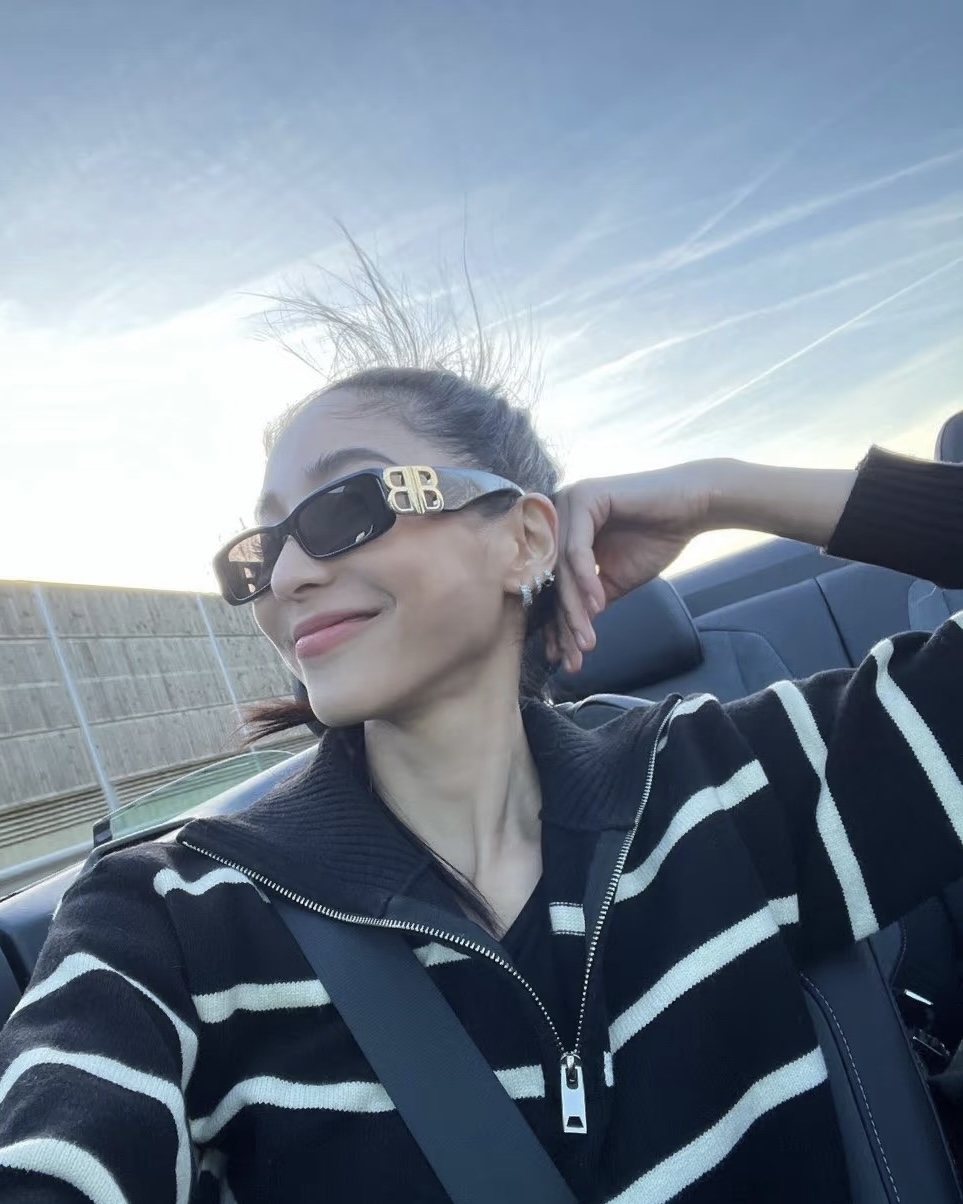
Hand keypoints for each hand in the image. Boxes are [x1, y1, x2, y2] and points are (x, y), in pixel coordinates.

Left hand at [547, 463, 714, 673]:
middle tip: (573, 656)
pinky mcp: (584, 498)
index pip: (552, 584)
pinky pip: (578, 549)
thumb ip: (589, 598)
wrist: (692, 509)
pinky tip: (598, 606)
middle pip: (553, 579)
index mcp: (562, 532)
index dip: (557, 624)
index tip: (561, 657)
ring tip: (585, 640)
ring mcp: (567, 504)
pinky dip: (586, 581)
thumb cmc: (656, 538)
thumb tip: (568, 632)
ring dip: (574, 609)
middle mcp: (558, 516)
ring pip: (562, 568)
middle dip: (564, 622)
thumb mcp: (615, 579)